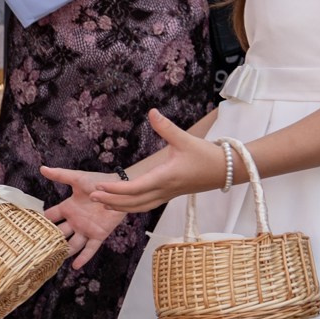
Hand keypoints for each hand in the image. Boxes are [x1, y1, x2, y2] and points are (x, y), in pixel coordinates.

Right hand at [40, 167, 124, 269]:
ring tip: (53, 260)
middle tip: (37, 249)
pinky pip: (90, 249)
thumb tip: (42, 168)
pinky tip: (75, 266)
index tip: (29, 229)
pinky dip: (83, 258)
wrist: (120, 188)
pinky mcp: (98, 234)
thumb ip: (60, 175)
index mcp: (68, 208)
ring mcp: (86, 229)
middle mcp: (75, 221)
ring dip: (64, 251)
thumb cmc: (99, 181)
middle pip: (59, 233)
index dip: (41, 222)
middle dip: (50, 240)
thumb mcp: (77, 178)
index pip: (51, 217)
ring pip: (72, 244)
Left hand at [74, 110, 226, 216]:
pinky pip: (147, 205)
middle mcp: (164, 190)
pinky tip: (121, 203)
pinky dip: (132, 206)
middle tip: (91, 197)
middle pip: (134, 203)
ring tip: (101, 203)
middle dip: (112, 201)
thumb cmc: (206, 155)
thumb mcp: (185, 138)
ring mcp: (167, 195)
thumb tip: (152, 112)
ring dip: (121, 206)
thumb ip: (166, 127)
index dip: (116, 190)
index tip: (99, 188)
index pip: (136, 189)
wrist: (228, 170)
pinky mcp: (170, 195)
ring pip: (140, 207)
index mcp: (165, 177)